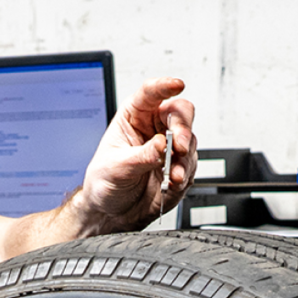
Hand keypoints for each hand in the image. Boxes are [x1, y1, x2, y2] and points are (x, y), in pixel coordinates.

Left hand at [76, 77, 197, 231]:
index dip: (164, 86)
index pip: (150, 94)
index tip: (176, 85)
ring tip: (173, 175)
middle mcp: (154, 129)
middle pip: (180, 113)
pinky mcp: (180, 167)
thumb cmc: (104, 183)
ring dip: (185, 158)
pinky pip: (192, 166)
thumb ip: (141, 156)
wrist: (111, 212)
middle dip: (183, 128)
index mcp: (133, 118)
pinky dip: (186, 175)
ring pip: (190, 141)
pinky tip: (174, 183)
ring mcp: (170, 148)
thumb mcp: (116, 168)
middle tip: (179, 146)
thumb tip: (162, 144)